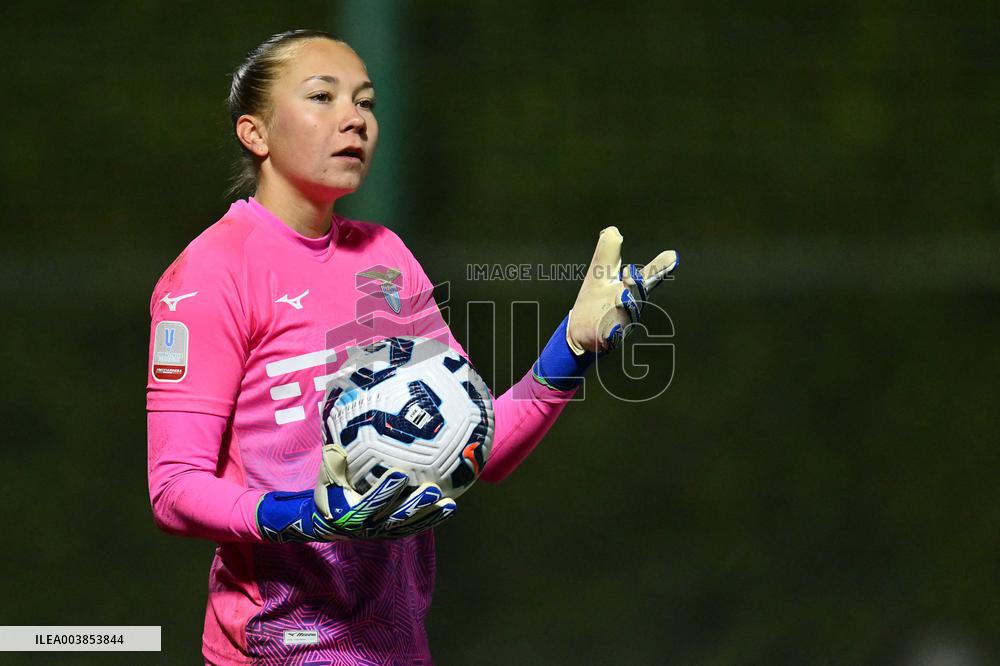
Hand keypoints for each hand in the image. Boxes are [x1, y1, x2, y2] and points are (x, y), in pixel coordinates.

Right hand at [314, 443, 456, 538]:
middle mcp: (368, 527)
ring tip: (449, 502)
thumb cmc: (331, 487)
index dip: (384, 490)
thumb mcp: (327, 474)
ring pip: (409, 524)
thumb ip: (334, 460)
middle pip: (394, 518)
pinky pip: (416, 526)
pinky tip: (450, 506)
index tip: (399, 473)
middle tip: (432, 489)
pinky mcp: (396, 532)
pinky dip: (433, 518)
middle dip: (414, 504)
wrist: (330, 518)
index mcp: (349, 514)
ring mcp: (384, 532)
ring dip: (429, 514)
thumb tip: (340, 436)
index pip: (368, 504)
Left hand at [566, 226, 676, 354]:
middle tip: (631, 273)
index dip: (660, 267)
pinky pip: (611, 337)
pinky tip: (610, 331)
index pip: (647, 276)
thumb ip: (608, 251)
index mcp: (631, 289)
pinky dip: (612, 334)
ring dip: (624, 306)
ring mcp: (620, 324)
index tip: (673, 256)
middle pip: (637, 295)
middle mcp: (630, 306)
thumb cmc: (594, 300)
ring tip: (619, 296)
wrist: (579, 332)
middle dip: (636, 285)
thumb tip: (613, 229)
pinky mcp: (606, 339)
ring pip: (626, 316)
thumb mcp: (599, 272)